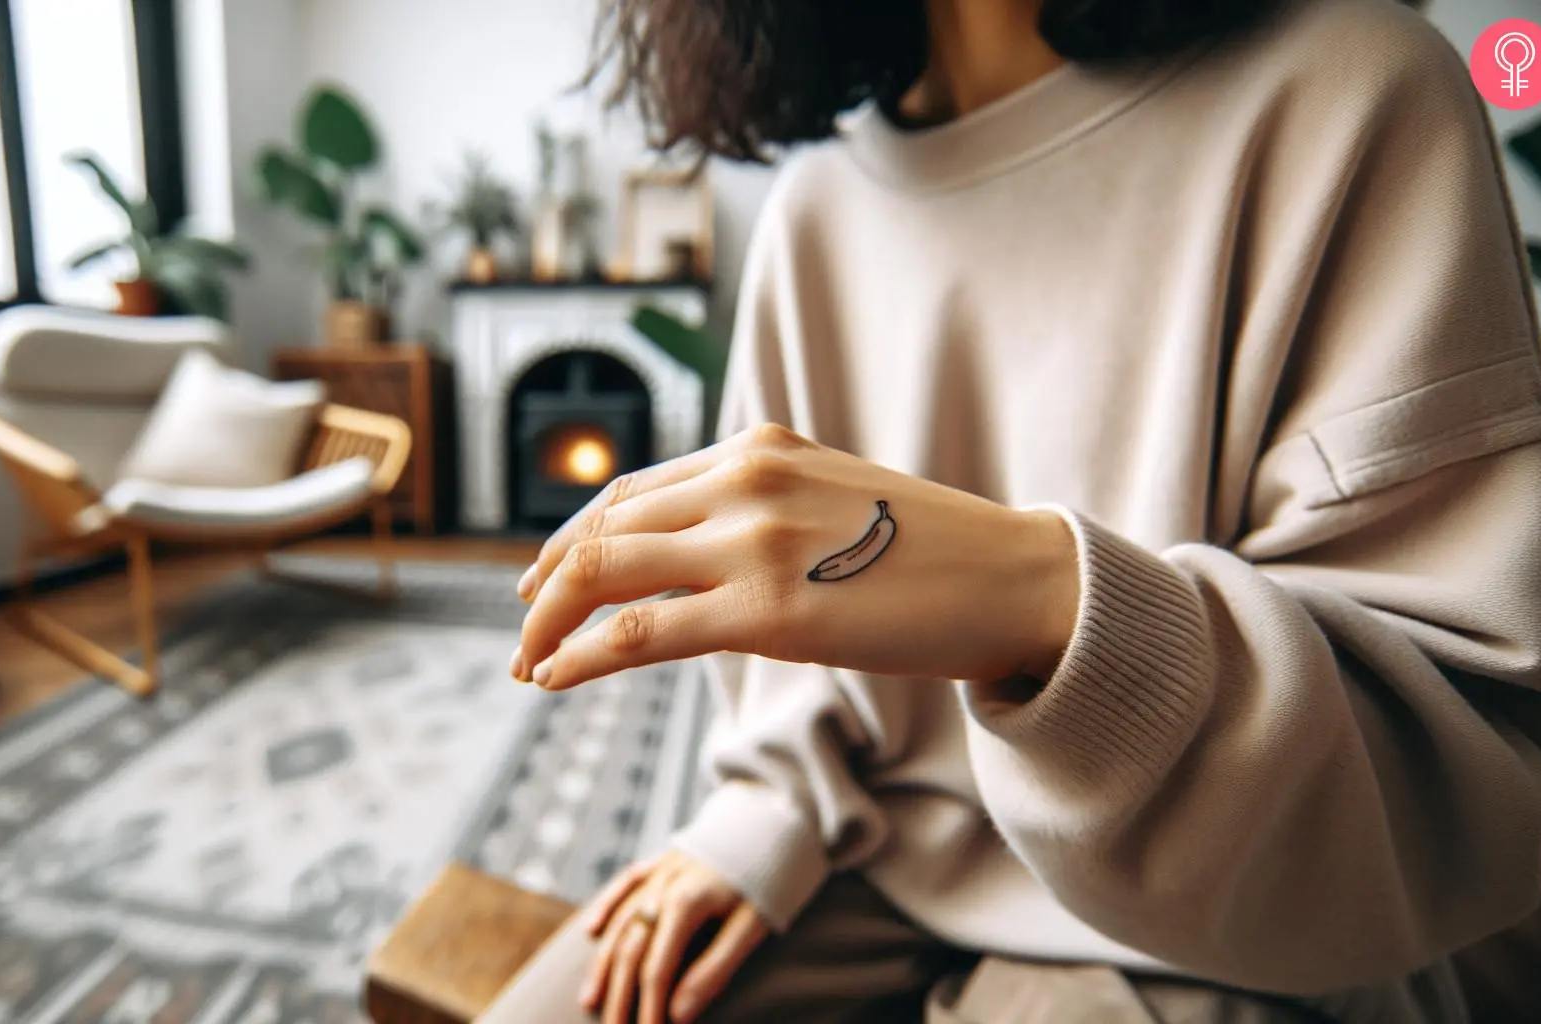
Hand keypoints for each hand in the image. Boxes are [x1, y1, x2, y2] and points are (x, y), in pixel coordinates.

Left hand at [510, 423, 1079, 691]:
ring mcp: (755, 540)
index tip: (542, 582)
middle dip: (546, 584)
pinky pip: (641, 631)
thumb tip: (705, 560)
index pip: (631, 491)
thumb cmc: (933, 553)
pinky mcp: (770, 609)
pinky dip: (580, 655)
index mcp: (758, 449)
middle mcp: (745, 479)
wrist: (1017, 578)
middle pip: (603, 526)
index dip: (571, 540)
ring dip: (548, 621)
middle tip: (523, 633)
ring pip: (606, 571)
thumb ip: (764, 512)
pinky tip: (553, 678)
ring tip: (529, 665)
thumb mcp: (832, 503)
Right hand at [580, 850, 769, 1023]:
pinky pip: (624, 884)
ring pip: (619, 921)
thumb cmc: (769, 879)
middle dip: (619, 996)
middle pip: (630, 950)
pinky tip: (591, 931)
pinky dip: (606, 907)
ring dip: (603, 963)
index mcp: (685, 904)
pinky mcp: (662, 860)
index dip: (648, 1009)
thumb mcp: (751, 928)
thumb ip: (714, 970)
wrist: (776, 819)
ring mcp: (659, 871)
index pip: (656, 968)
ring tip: (589, 999)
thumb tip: (679, 1015)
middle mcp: (662, 886)